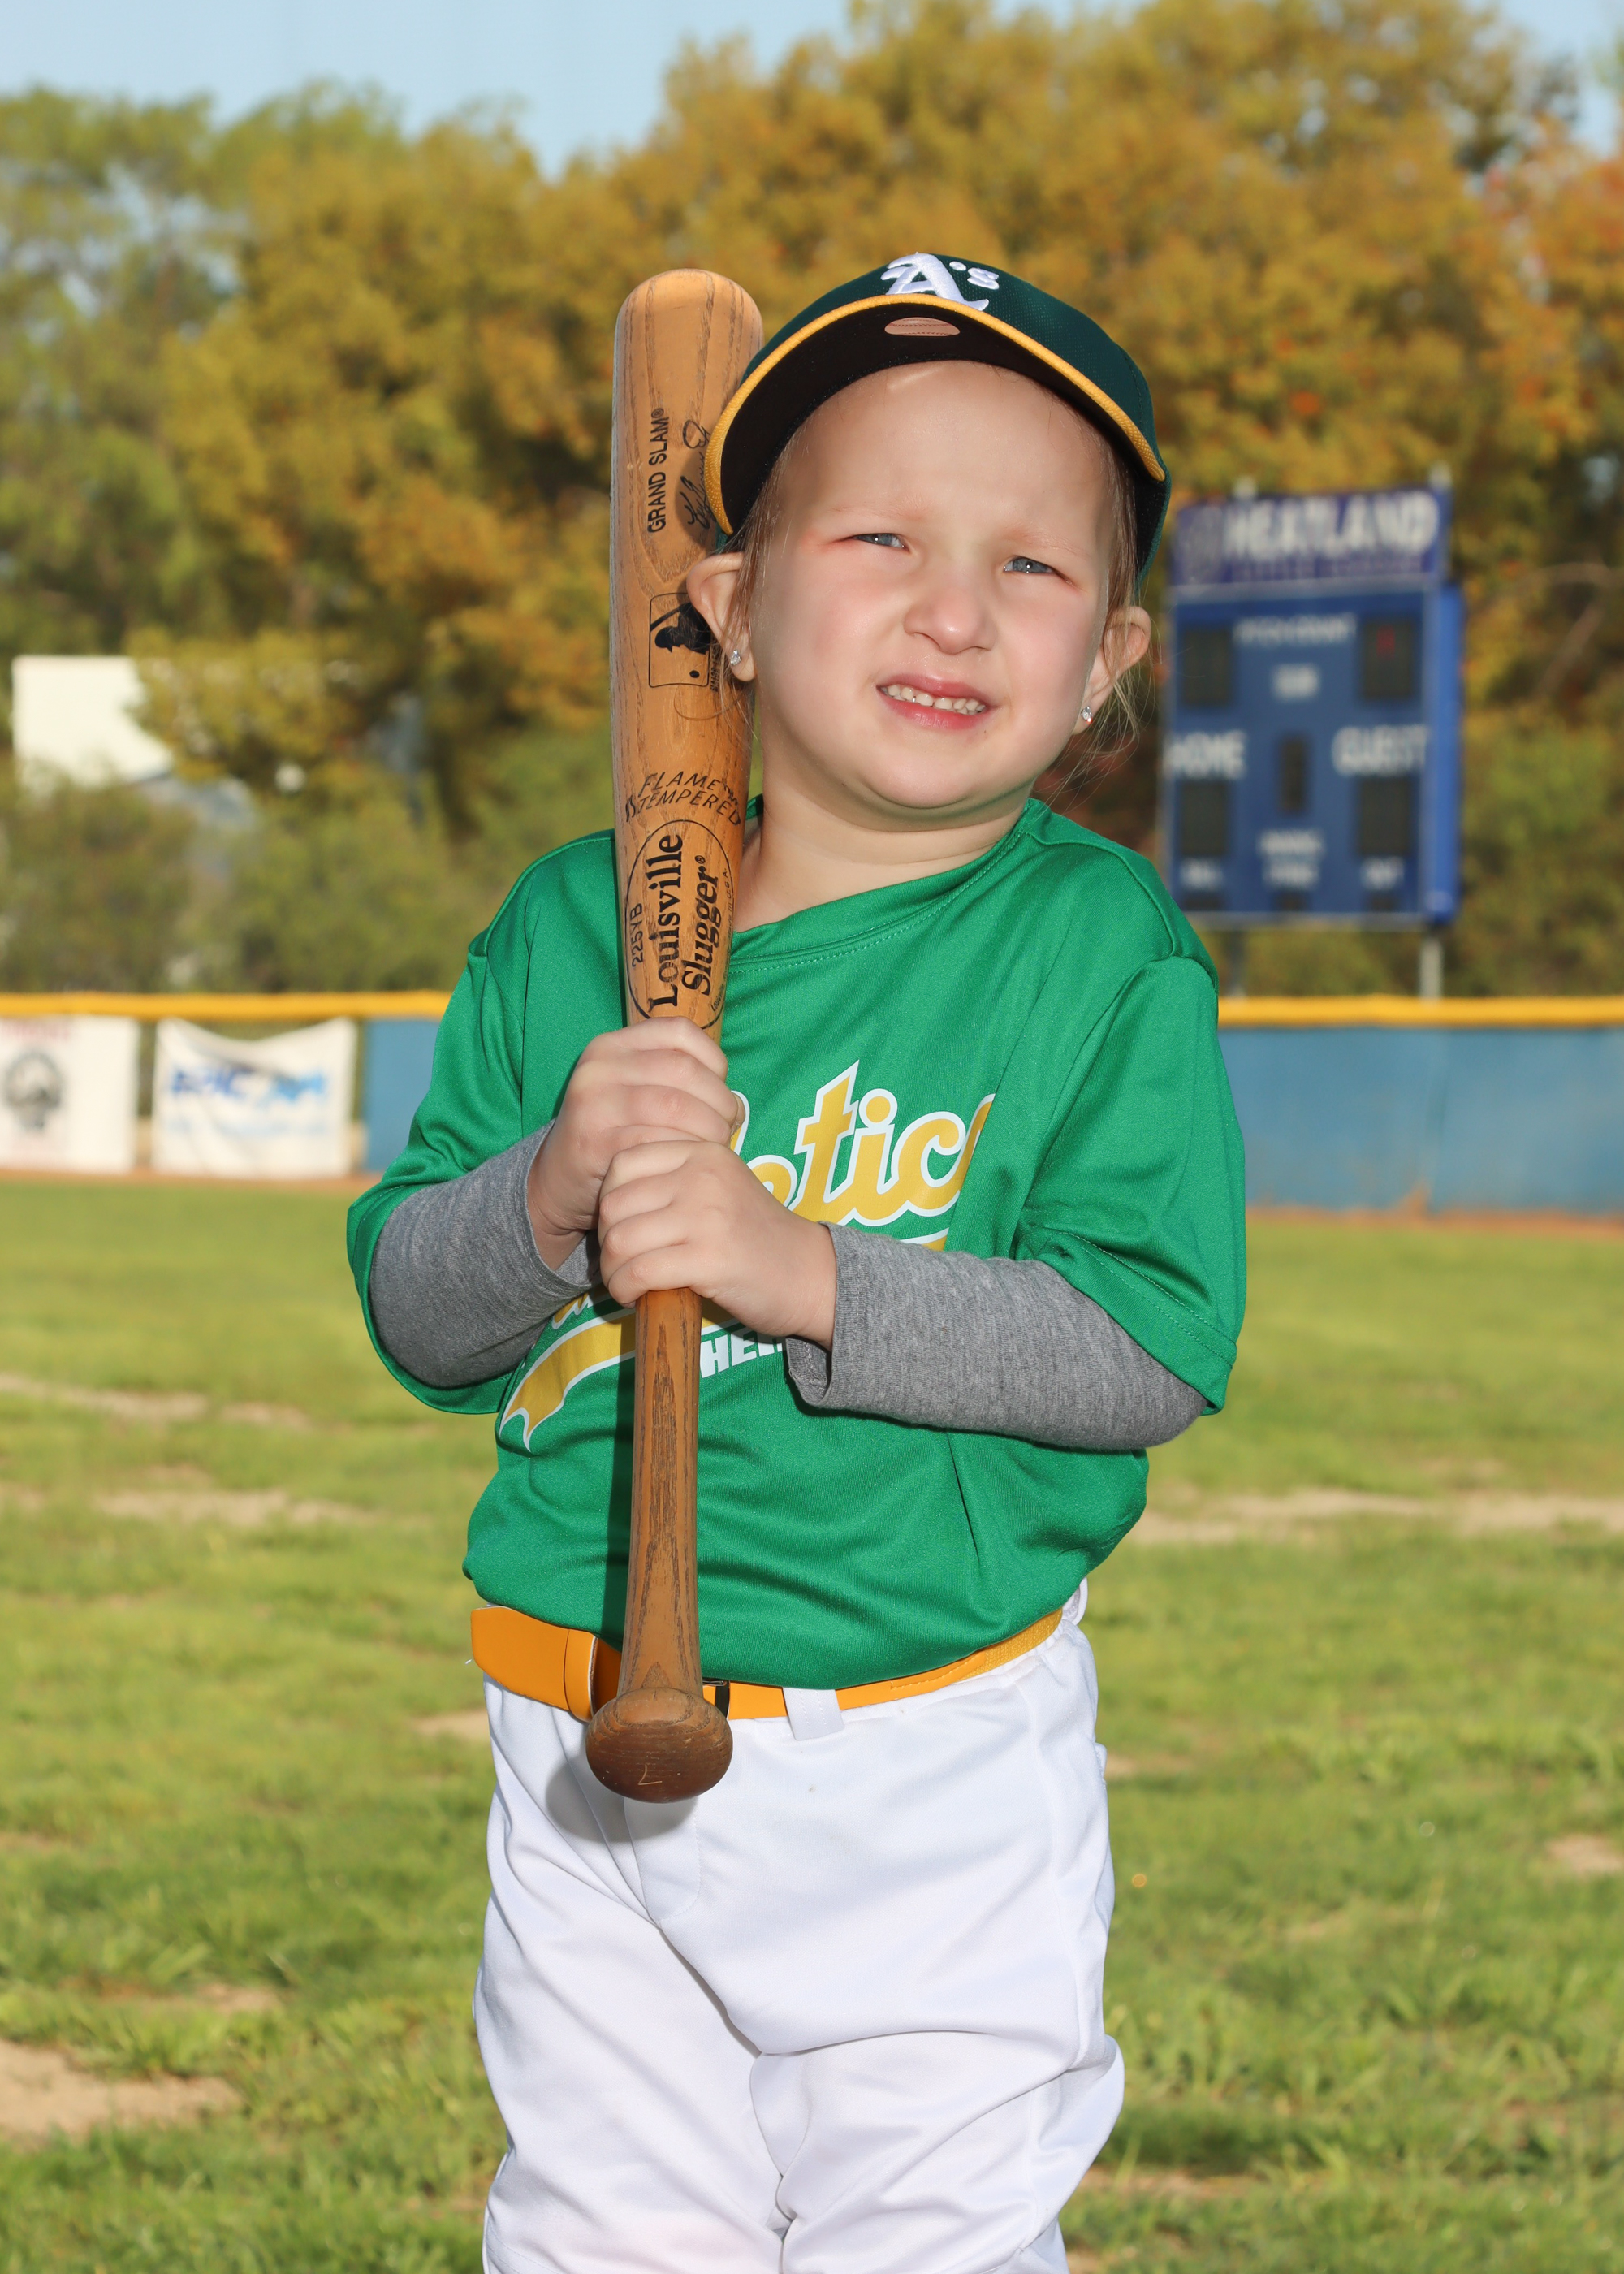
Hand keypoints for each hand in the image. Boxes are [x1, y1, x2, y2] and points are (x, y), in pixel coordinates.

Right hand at [527, 1023, 740, 1270]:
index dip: (714, 1060)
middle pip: (684, 1069)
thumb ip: (677, 1081)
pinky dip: (683, 1152)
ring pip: (676, 1106)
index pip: (680, 1032)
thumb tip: (734, 1101)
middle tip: (728, 1127)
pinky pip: (658, 1142)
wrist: (560, 1179)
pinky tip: (688, 1162)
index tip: (721, 1091)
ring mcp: (595, 1102)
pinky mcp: (595, 1142)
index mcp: (613, 1045)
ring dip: (709, 1130)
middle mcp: (600, 1066)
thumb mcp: (634, 1091)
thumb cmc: (614, 1134)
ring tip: (714, 1146)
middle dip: (719, 1101)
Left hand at [596, 1138, 836, 1347]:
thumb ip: (674, 1180)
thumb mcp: (719, 1188)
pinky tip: (635, 1297)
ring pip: (621, 1240)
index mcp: (702, 1152)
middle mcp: (702, 1177)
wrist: (809, 1274)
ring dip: (612, 1271)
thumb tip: (607, 1202)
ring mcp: (706, 1217)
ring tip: (624, 1283)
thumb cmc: (755, 1236)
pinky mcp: (708, 1260)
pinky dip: (625, 1289)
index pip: (623, 1162)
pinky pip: (639, 1272)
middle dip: (606, 1240)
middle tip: (619, 1262)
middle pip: (614, 1203)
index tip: (621, 1226)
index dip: (608, 1199)